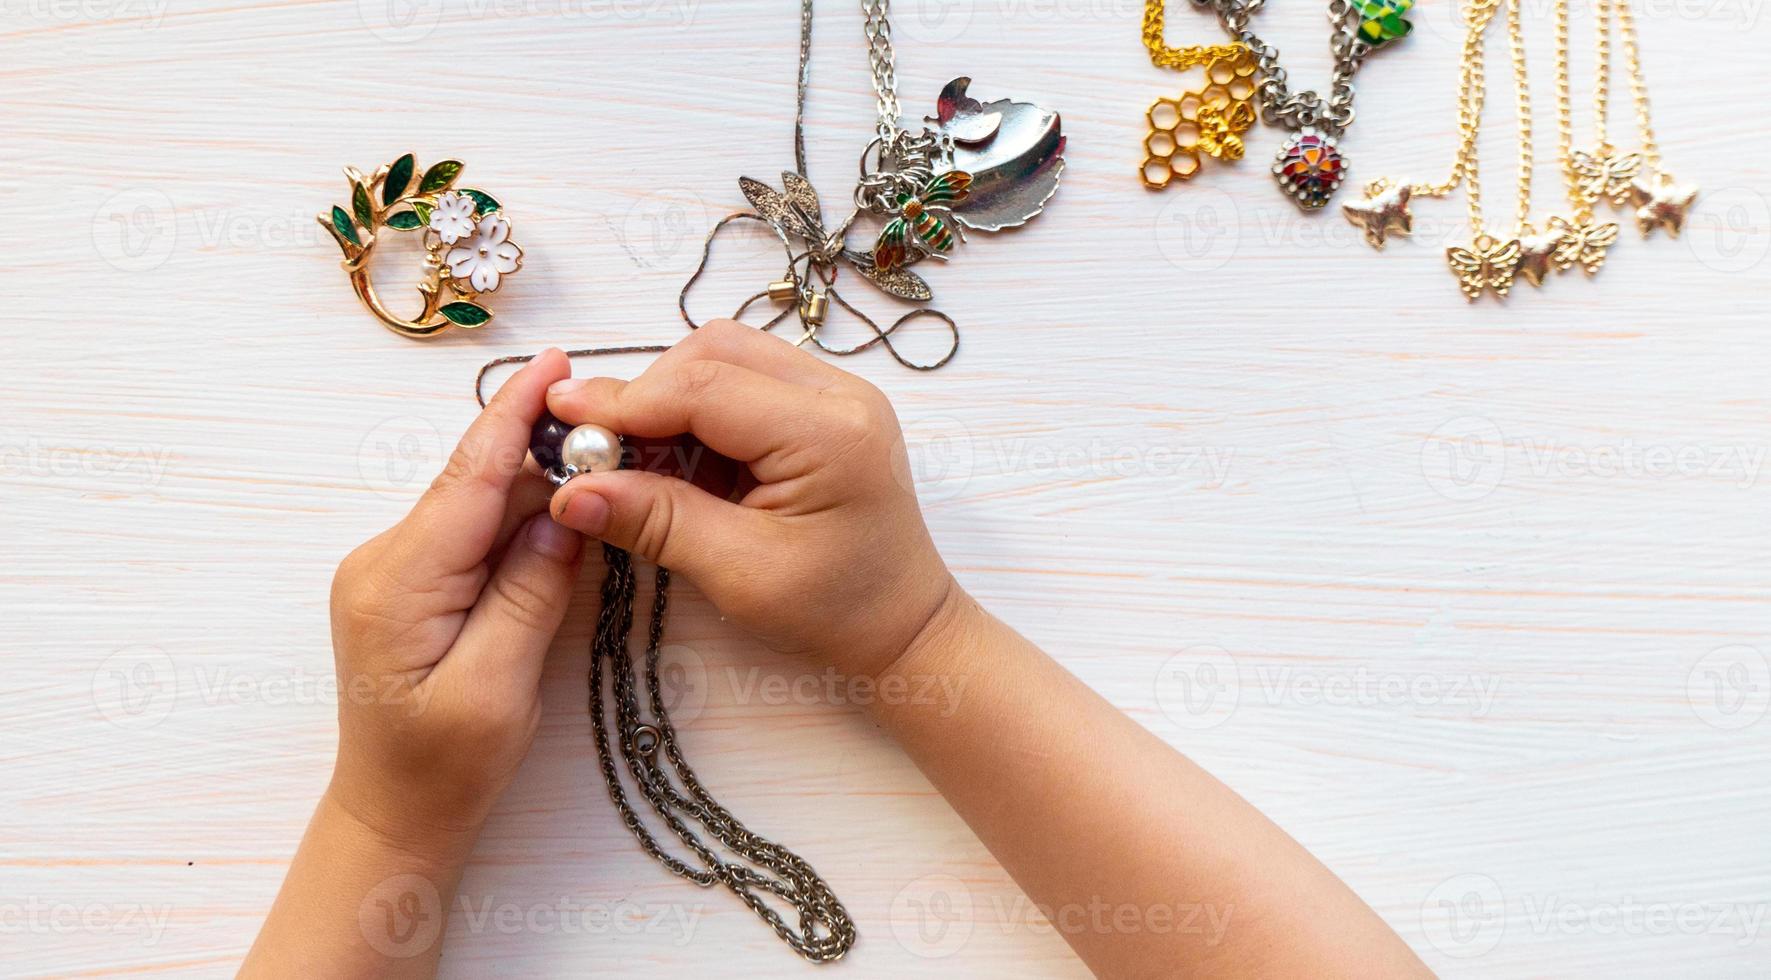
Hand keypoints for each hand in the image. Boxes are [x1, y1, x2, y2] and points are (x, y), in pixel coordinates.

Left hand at [326, 349, 579, 843]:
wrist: (392, 813)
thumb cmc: (442, 768)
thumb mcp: (497, 687)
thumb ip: (528, 593)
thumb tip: (565, 515)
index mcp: (397, 582)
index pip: (467, 478)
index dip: (511, 414)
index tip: (554, 360)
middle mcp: (384, 561)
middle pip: (478, 481)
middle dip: (545, 449)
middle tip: (624, 428)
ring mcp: (395, 569)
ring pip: (480, 504)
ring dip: (540, 488)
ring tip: (608, 471)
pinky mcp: (414, 582)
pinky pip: (474, 531)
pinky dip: (522, 520)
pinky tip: (567, 519)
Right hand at [545, 320, 957, 680]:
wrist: (905, 627)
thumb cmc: (836, 611)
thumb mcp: (739, 574)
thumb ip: (656, 522)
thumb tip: (570, 490)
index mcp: (829, 432)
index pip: (704, 385)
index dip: (623, 400)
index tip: (559, 419)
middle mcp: (839, 394)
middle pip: (714, 351)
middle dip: (647, 393)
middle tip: (599, 450)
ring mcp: (836, 395)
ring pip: (725, 357)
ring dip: (670, 400)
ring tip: (638, 463)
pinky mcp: (824, 409)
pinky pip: (744, 383)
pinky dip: (698, 414)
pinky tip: (679, 464)